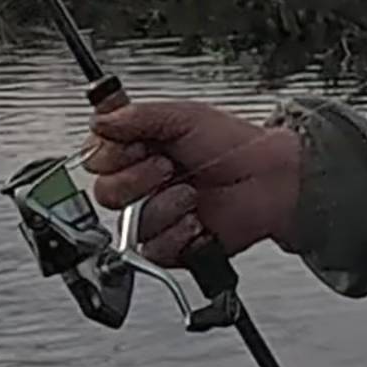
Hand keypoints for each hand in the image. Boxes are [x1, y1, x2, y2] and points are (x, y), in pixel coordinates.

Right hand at [84, 96, 303, 267]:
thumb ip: (137, 117)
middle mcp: (143, 184)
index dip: (111, 154)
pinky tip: (196, 221)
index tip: (138, 144)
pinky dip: (175, 235)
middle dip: (136, 179)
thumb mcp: (183, 116)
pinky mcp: (171, 245)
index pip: (96, 158)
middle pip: (104, 193)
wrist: (270, 180)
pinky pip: (151, 250)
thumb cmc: (234, 146)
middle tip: (167, 166)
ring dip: (162, 206)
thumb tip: (99, 120)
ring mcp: (156, 215)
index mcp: (139, 150)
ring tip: (191, 194)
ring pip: (127, 222)